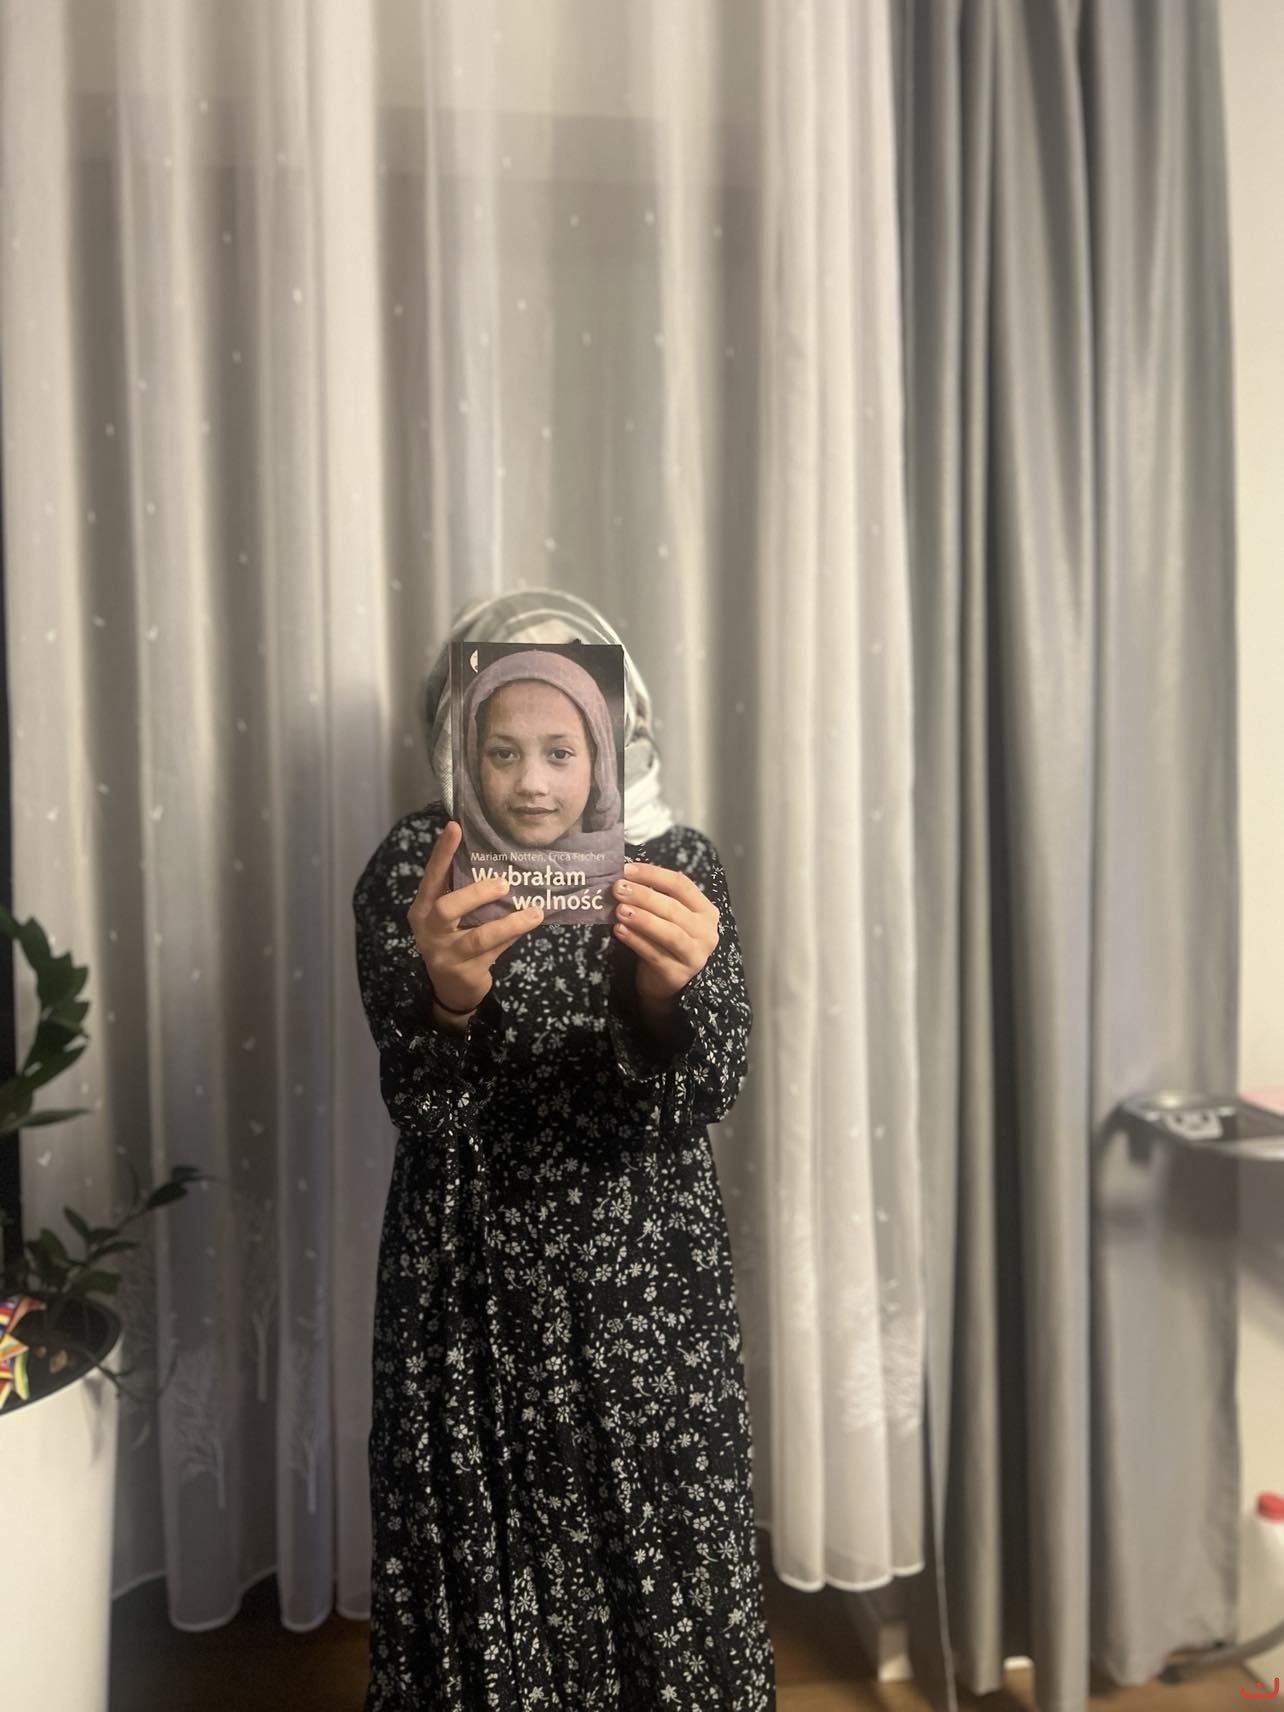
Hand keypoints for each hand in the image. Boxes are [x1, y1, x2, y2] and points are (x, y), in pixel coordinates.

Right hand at [408, 819, 545, 1012]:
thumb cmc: (453, 939)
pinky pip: (495, 952)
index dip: (442, 853)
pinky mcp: (466, 973)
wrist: (450, 989)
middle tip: (504, 883)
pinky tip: (528, 925)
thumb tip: (497, 856)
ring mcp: (446, 955)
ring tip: (534, 912)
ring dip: (510, 923)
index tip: (454, 827)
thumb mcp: (450, 916)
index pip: (431, 877)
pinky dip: (513, 937)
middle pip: (448, 909)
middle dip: (477, 894)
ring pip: (480, 937)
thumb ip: (462, 892)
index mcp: (423, 909)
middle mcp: (429, 931)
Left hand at [611, 860, 719, 1003]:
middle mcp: (706, 932)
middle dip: (643, 896)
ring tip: (619, 910)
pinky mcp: (677, 974)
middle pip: (674, 908)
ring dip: (642, 919)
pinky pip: (654, 954)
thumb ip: (653, 897)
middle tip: (618, 888)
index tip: (627, 869)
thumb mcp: (667, 917)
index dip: (653, 874)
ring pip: (669, 933)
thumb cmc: (665, 940)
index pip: (681, 885)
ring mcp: (694, 955)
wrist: (666, 980)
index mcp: (705, 910)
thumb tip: (624, 876)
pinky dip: (635, 940)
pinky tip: (619, 930)